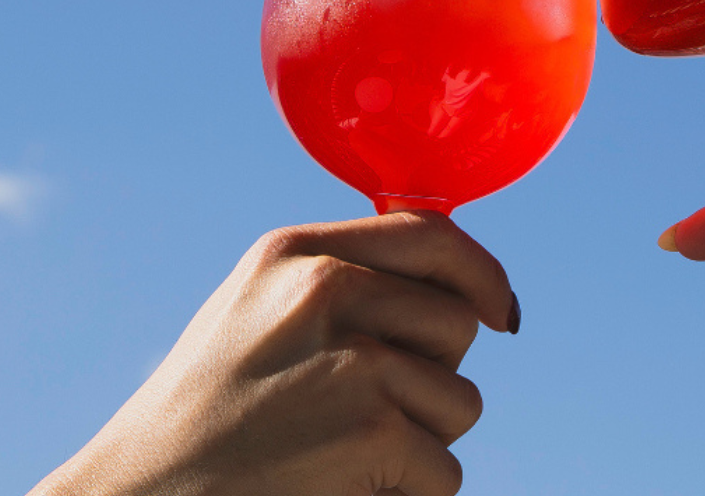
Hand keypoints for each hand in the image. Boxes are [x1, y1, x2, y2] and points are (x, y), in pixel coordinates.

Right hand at [29, 211, 518, 495]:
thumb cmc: (204, 417)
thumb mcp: (257, 314)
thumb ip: (344, 283)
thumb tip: (462, 285)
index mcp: (297, 253)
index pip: (431, 235)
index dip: (480, 276)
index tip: (500, 311)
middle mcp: (326, 290)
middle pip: (458, 324)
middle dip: (434, 375)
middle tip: (360, 413)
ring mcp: (353, 359)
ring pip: (461, 401)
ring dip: (420, 442)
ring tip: (335, 451)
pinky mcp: (372, 431)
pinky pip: (443, 469)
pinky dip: (405, 494)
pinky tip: (338, 487)